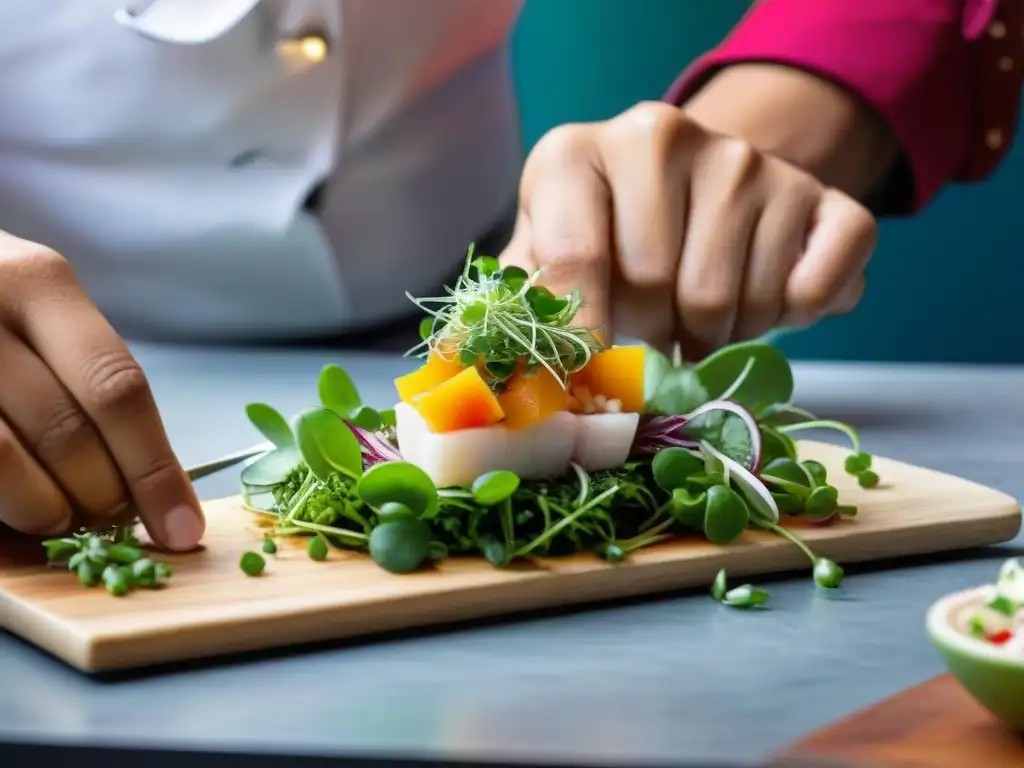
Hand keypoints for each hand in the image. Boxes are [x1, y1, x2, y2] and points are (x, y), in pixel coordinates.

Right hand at [0, 231, 202, 549]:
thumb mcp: (35, 311)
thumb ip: (84, 381)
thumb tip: (145, 487)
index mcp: (39, 283)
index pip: (117, 389)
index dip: (155, 470)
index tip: (181, 528)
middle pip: (67, 432)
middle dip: (102, 496)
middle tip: (108, 518)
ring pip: (2, 461)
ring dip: (43, 510)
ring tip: (53, 514)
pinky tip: (10, 510)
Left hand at [499, 101, 876, 354]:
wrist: (704, 185)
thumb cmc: (611, 237)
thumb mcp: (548, 256)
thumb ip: (514, 310)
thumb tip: (471, 381)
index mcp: (576, 154)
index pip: (574, 261)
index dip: (582, 341)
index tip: (590, 385)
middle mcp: (660, 136)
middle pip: (655, 285)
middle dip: (651, 333)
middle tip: (655, 329)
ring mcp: (748, 159)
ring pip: (728, 299)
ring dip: (715, 335)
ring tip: (702, 312)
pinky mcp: (823, 196)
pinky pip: (815, 288)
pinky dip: (792, 318)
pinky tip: (767, 297)